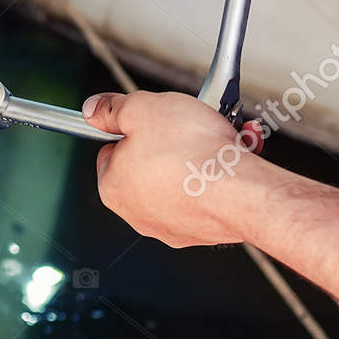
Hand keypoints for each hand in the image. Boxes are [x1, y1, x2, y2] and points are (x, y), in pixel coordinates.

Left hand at [81, 91, 265, 247]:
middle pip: (149, 162)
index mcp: (114, 186)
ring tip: (217, 135)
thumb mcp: (141, 109)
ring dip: (200, 151)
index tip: (147, 118)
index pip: (111, 150)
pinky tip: (233, 155)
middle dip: (169, 139)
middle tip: (185, 124)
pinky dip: (220, 172)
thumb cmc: (193, 152)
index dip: (131, 128)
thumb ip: (112, 108)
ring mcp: (174, 225)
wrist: (244, 190)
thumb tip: (94, 109)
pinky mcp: (205, 229)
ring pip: (183, 176)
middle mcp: (139, 213)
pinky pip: (209, 192)